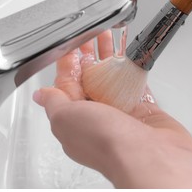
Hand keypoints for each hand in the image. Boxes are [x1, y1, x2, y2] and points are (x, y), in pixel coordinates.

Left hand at [33, 32, 191, 187]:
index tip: (71, 43)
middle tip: (91, 34)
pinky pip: (135, 82)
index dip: (68, 62)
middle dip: (89, 54)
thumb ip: (55, 103)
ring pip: (112, 78)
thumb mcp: (66, 118)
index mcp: (74, 120)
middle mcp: (97, 117)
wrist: (150, 157)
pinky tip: (130, 54)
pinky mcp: (143, 110)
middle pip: (90, 78)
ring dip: (110, 56)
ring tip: (109, 36)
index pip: (67, 85)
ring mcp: (121, 113)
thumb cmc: (107, 143)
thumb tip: (41, 96)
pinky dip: (132, 67)